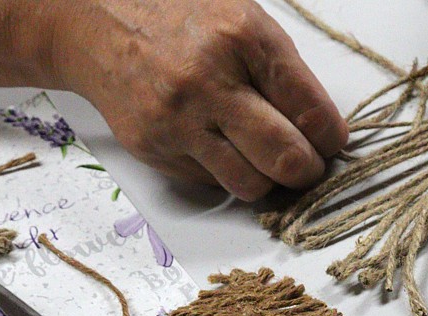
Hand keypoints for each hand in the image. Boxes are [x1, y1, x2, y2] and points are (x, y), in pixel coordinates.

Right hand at [46, 0, 348, 199]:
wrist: (96, 20)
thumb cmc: (183, 18)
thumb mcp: (246, 22)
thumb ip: (287, 75)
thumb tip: (324, 133)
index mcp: (243, 40)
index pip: (313, 113)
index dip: (331, 139)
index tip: (330, 143)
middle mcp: (208, 82)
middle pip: (287, 159)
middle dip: (308, 170)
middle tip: (307, 164)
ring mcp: (177, 119)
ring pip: (251, 185)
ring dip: (268, 180)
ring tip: (264, 158)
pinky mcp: (154, 147)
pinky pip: (213, 183)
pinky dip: (227, 173)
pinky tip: (219, 145)